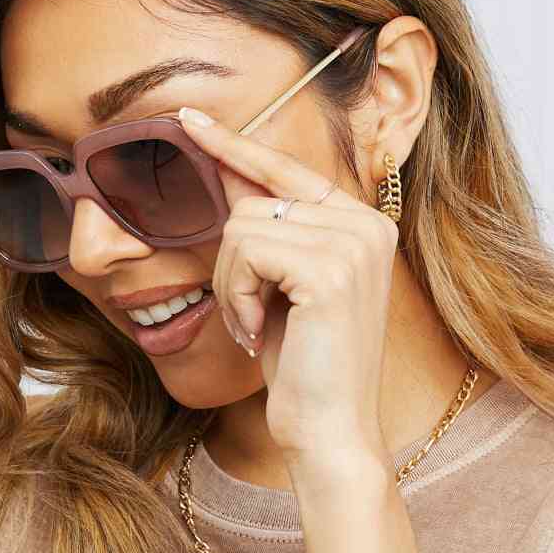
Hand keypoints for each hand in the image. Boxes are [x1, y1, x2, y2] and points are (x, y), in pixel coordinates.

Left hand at [177, 107, 399, 472]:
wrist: (329, 433)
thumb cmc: (303, 370)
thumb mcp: (278, 287)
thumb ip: (264, 228)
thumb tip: (223, 166)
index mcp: (365, 224)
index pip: (287, 169)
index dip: (234, 145)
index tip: (185, 119)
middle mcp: (368, 225)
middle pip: (255, 201)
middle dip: (230, 264)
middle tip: (249, 317)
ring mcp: (353, 244)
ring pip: (243, 228)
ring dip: (231, 285)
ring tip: (255, 327)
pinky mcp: (329, 270)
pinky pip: (246, 253)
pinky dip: (236, 296)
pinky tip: (258, 332)